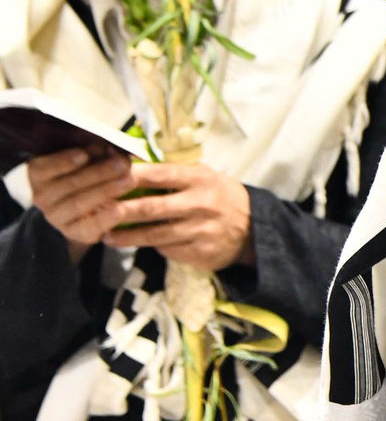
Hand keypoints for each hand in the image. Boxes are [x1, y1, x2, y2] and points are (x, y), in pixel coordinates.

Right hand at [28, 146, 132, 260]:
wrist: (85, 208)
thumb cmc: (86, 174)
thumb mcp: (87, 159)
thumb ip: (96, 152)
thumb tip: (112, 147)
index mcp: (39, 173)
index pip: (46, 167)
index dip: (64, 161)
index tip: (85, 154)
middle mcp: (41, 196)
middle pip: (70, 184)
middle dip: (99, 173)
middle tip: (123, 164)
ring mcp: (55, 217)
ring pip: (78, 203)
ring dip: (106, 190)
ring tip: (129, 180)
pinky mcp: (73, 232)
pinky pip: (88, 226)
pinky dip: (105, 218)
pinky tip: (120, 209)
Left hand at [102, 159, 253, 269]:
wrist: (254, 229)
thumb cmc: (219, 196)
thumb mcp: (203, 176)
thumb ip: (172, 173)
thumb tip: (129, 168)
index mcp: (200, 179)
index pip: (159, 174)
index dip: (131, 176)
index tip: (105, 177)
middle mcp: (201, 204)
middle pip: (152, 208)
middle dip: (120, 211)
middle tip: (96, 212)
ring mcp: (201, 231)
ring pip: (155, 235)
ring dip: (127, 236)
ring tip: (106, 236)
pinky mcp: (201, 253)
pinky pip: (168, 250)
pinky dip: (151, 247)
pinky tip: (137, 245)